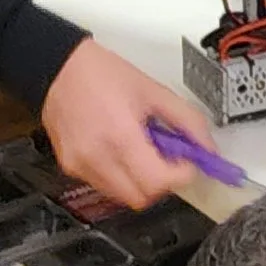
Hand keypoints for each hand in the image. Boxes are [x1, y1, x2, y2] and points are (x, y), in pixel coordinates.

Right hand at [41, 36, 212, 209]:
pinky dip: (120, 176)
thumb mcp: (154, 91)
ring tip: (140, 149)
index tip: (187, 162)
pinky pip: (104, 186)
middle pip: (142, 198)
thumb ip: (187, 121)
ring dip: (140, 181)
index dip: (180, 175)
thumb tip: (207, 147)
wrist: (58, 67)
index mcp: (120, 136)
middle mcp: (97, 157)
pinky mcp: (70, 168)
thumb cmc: (101, 74)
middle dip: (161, 182)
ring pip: (123, 197)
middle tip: (166, 158)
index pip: (158, 182)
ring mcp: (81, 166)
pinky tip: (120, 150)